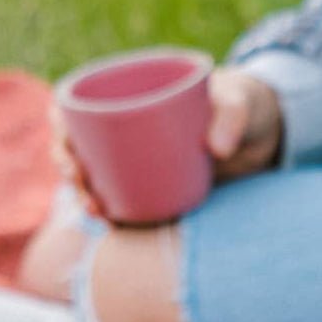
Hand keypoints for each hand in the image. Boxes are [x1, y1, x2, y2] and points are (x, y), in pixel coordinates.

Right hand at [52, 65, 283, 217]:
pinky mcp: (147, 192)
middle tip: (82, 183)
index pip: (76, 109)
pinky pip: (117, 204)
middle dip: (68, 168)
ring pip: (92, 181)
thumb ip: (232, 117)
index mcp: (129, 97)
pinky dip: (108, 215)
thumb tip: (216, 150)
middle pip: (77, 149)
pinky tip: (107, 223)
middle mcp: (123, 133)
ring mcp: (133, 164)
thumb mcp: (240, 102)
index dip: (61, 128)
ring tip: (96, 210)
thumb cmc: (243, 107)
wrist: (260, 138)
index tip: (68, 144)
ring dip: (83, 196)